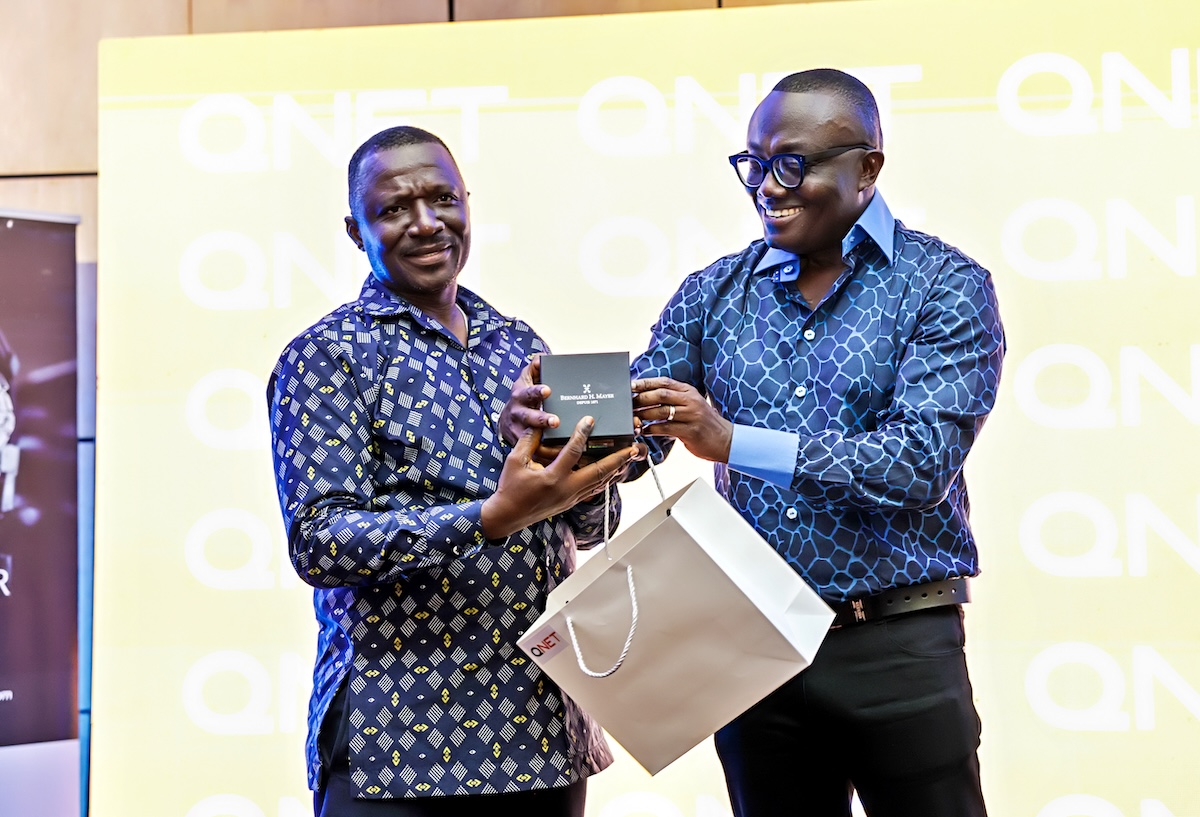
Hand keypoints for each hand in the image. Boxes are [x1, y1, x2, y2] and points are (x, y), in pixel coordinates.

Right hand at [481, 416, 641, 539]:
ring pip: (600, 482)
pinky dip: (605, 479)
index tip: (590, 419)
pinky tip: (612, 471)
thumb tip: (541, 422)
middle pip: (599, 471)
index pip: (573, 451)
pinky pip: (593, 489)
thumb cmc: (509, 487)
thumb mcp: (515, 461)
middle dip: (618, 459)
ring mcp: (571, 498)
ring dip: (616, 468)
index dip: (583, 433)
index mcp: (552, 477)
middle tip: (634, 447)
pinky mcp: (570, 502)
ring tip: (629, 456)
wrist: (507, 516)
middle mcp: (566, 489)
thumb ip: (528, 440)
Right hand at [497, 357, 561, 463]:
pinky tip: (563, 460)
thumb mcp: (526, 379)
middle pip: (529, 418)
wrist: (507, 421)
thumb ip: (534, 368)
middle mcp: (517, 414)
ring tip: (561, 450)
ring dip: (546, 445)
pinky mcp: (522, 448)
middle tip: (555, 421)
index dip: (537, 391)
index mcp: (520, 395)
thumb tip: (541, 358)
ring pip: (531, 442)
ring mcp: (518, 432)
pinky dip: (548, 458)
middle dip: (542, 420)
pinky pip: (536, 455)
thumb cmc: (523, 398)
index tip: (548, 390)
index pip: (528, 392)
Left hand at [632, 376, 732, 462]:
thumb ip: (674, 399)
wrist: (725, 440)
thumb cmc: (704, 423)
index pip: (664, 382)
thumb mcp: (692, 405)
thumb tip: (649, 395)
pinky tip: (644, 431)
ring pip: (661, 412)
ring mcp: (692, 416)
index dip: (646, 383)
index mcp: (689, 391)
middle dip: (641, 398)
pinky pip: (666, 428)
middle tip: (628, 403)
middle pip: (660, 394)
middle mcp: (691, 401)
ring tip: (632, 418)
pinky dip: (651, 429)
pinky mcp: (691, 431)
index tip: (631, 385)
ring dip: (643, 415)